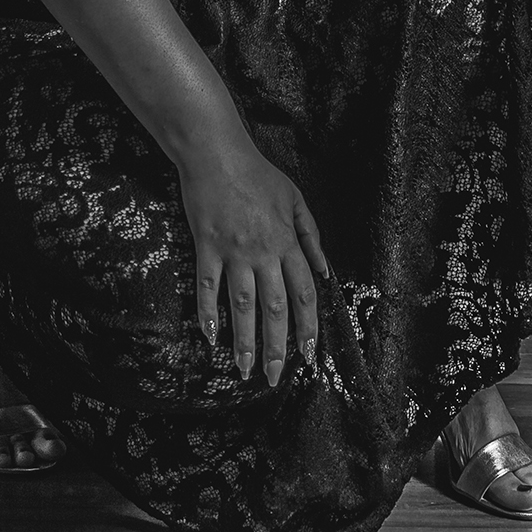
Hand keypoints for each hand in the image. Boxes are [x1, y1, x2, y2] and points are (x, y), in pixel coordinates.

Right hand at [179, 133, 327, 386]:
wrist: (216, 154)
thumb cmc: (257, 174)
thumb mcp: (295, 199)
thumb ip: (311, 236)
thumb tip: (325, 269)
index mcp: (287, 242)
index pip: (303, 293)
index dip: (308, 326)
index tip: (309, 354)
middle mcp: (263, 252)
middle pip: (275, 308)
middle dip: (278, 347)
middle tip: (275, 378)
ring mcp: (233, 251)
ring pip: (242, 306)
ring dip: (245, 341)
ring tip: (245, 370)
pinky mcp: (206, 247)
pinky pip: (207, 286)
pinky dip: (207, 312)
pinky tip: (209, 337)